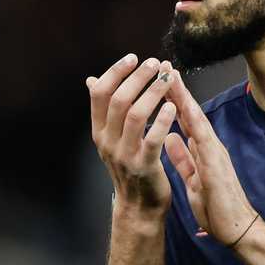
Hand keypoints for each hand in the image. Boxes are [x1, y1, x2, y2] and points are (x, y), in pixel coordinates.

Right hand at [86, 54, 178, 218]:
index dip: (115, 72)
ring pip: (135, 115)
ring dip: (152, 92)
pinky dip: (163, 120)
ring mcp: (124, 154)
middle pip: (118, 100)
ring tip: (167, 78)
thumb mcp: (111, 138)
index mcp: (99, 131)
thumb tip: (91, 80)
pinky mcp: (143, 166)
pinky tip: (173, 106)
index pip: (99, 94)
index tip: (133, 57)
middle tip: (154, 63)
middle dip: (137, 77)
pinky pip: (152, 139)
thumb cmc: (129, 166)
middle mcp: (107, 141)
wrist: (138, 206)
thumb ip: (104, 110)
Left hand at [163, 72, 257, 245]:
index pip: (184, 118)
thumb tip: (171, 137)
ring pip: (197, 120)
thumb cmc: (217, 205)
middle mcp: (209, 146)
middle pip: (190, 112)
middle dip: (176, 89)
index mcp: (202, 149)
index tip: (157, 79)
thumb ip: (183, 157)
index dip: (170, 98)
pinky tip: (186, 109)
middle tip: (163, 65)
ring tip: (172, 78)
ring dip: (185, 97)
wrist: (237, 228)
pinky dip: (195, 123)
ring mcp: (215, 153)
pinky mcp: (216, 166)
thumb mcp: (193, 177)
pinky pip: (204, 141)